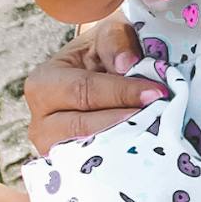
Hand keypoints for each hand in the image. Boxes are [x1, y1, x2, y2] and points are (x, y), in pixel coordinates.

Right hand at [24, 13, 163, 155]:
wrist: (99, 76)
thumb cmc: (105, 53)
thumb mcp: (109, 34)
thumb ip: (116, 42)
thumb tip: (126, 65)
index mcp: (43, 84)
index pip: (84, 90)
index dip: (122, 93)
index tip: (157, 93)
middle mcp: (40, 121)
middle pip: (84, 125)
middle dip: (125, 120)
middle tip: (160, 116)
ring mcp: (53, 150)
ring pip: (89, 151)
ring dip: (123, 142)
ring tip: (154, 132)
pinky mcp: (70, 167)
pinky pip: (95, 167)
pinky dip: (119, 158)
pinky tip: (144, 149)